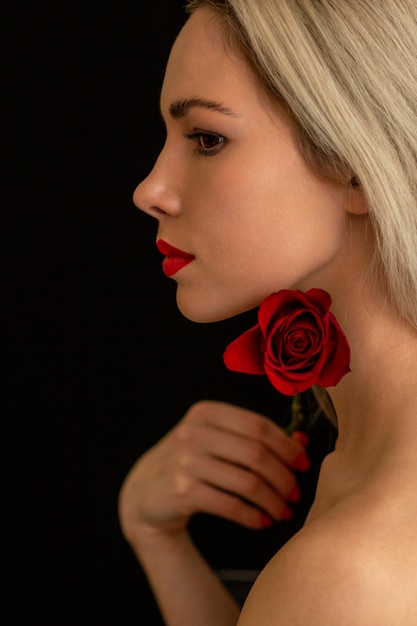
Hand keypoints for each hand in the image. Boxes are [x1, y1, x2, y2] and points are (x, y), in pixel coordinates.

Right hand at [119, 400, 308, 545]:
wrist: (145, 491)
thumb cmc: (191, 462)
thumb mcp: (217, 441)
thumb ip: (256, 438)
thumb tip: (303, 441)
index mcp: (207, 412)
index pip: (258, 425)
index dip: (287, 446)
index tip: (303, 465)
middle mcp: (194, 432)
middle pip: (257, 454)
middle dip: (283, 477)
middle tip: (295, 494)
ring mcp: (186, 461)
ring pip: (247, 482)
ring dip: (273, 501)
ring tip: (283, 511)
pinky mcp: (182, 491)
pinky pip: (231, 505)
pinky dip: (253, 516)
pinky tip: (262, 521)